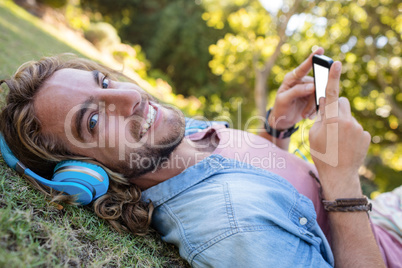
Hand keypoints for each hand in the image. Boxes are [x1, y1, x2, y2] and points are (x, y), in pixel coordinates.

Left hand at [269, 47, 323, 129]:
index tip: (320, 50)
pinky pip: (320, 101)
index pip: (303, 67)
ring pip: (319, 94)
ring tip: (305, 115)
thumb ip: (296, 91)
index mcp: (292, 78)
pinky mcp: (313, 97)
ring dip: (313, 107)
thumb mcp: (284, 100)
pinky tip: (308, 116)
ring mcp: (309, 89)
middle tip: (307, 111)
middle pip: (316, 84)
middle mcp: (302, 81)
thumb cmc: (280, 108)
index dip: (312, 58)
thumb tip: (312, 86)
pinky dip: (315, 110)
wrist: (282, 120)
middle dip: (313, 99)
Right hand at [309, 61, 370, 198]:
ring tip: (337, 139)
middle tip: (329, 122)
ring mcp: (358, 128)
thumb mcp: (313, 134)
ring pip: (349, 116)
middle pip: (342, 103)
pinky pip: (356, 127)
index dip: (333, 77)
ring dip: (343, 122)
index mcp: (331, 119)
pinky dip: (350, 132)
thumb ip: (320, 117)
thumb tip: (326, 104)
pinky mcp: (366, 135)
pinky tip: (346, 145)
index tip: (337, 63)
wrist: (339, 175)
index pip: (332, 93)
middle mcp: (347, 121)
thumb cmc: (321, 154)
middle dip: (336, 107)